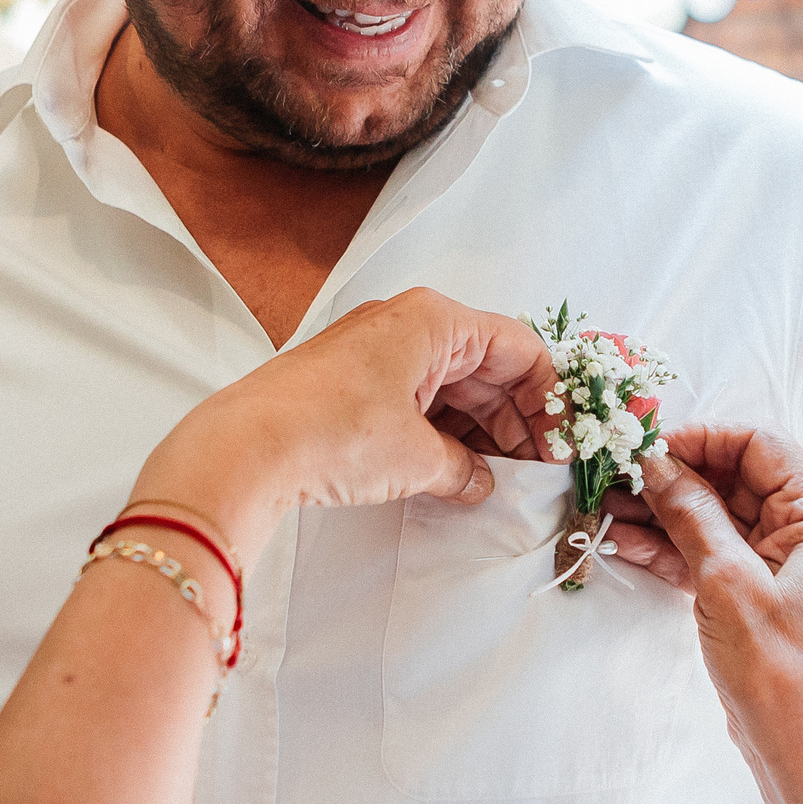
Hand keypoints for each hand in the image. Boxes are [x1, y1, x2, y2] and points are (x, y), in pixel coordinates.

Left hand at [126, 288, 556, 562]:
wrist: (243, 451)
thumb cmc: (330, 433)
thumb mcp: (417, 457)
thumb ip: (464, 468)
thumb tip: (478, 481)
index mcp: (435, 321)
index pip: (520, 349)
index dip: (548, 400)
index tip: (559, 446)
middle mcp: (407, 325)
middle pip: (487, 367)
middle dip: (514, 421)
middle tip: (533, 473)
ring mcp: (376, 352)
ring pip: (450, 386)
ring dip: (477, 432)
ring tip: (494, 482)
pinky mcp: (350, 382)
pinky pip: (415, 401)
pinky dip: (439, 434)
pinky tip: (451, 474)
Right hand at [626, 425, 802, 803]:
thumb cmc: (783, 676)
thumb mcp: (727, 585)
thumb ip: (691, 514)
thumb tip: (653, 460)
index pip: (759, 444)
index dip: (699, 438)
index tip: (645, 446)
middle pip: (733, 476)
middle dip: (671, 476)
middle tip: (612, 476)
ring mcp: (784, 561)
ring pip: (715, 514)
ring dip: (663, 512)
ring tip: (604, 508)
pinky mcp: (759, 592)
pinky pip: (711, 551)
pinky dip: (672, 546)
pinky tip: (624, 541)